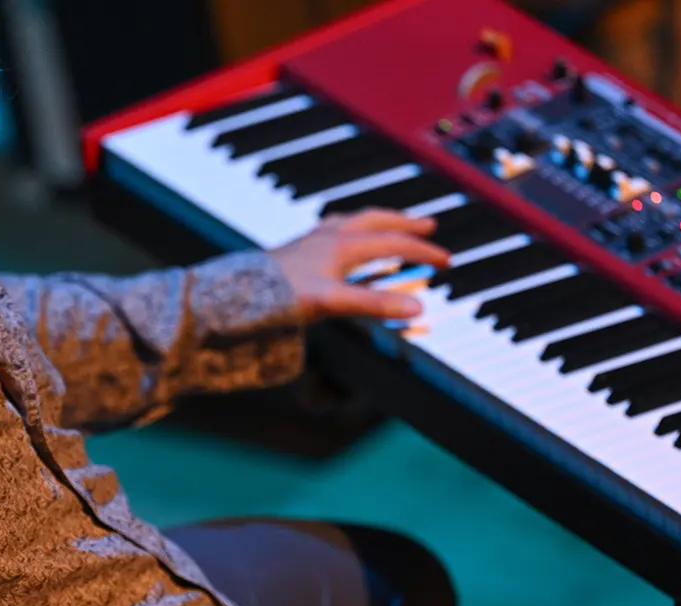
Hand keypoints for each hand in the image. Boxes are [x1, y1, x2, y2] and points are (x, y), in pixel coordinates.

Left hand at [269, 209, 450, 322]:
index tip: (445, 262)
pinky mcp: (295, 251)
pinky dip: (348, 233)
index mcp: (342, 245)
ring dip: (376, 223)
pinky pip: (331, 233)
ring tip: (389, 228)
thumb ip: (374, 304)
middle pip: (376, 221)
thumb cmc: (280, 297)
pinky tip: (340, 244)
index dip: (422, 253)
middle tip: (428, 226)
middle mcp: (328, 236)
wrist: (235, 296)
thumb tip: (418, 308)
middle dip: (404, 224)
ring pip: (352, 222)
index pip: (394, 243)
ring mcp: (311, 241)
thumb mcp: (333, 302)